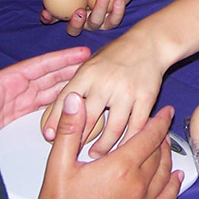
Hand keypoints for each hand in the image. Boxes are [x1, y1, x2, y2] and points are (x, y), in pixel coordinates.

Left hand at [0, 33, 90, 134]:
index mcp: (8, 79)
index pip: (42, 65)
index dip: (63, 58)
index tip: (82, 53)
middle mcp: (15, 88)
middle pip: (50, 77)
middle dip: (72, 70)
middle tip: (94, 66)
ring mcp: (17, 102)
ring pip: (49, 92)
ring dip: (69, 86)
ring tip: (90, 83)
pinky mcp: (16, 117)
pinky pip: (42, 107)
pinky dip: (58, 103)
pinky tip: (71, 103)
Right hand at [20, 95, 179, 198]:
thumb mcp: (58, 165)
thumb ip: (70, 130)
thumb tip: (74, 100)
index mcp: (120, 167)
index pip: (148, 137)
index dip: (159, 122)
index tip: (167, 111)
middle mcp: (137, 185)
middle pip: (158, 153)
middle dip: (161, 137)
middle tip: (160, 126)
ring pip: (165, 174)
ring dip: (168, 157)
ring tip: (165, 146)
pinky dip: (174, 186)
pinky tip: (177, 178)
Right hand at [40, 0, 136, 36]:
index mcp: (66, 13)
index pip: (53, 19)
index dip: (48, 19)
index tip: (47, 12)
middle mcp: (80, 22)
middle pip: (74, 29)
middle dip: (76, 23)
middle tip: (79, 11)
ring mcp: (95, 24)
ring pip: (95, 22)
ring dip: (99, 8)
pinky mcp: (111, 22)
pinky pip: (114, 19)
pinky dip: (118, 10)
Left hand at [41, 28, 163, 155]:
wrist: (149, 43)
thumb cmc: (117, 55)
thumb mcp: (90, 64)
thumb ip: (76, 87)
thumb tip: (58, 112)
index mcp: (87, 73)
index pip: (65, 101)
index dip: (55, 121)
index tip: (50, 137)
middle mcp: (105, 83)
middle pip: (87, 120)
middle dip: (78, 141)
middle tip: (73, 153)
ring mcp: (127, 92)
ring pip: (113, 130)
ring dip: (103, 147)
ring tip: (96, 154)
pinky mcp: (146, 98)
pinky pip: (136, 127)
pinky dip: (128, 141)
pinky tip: (122, 149)